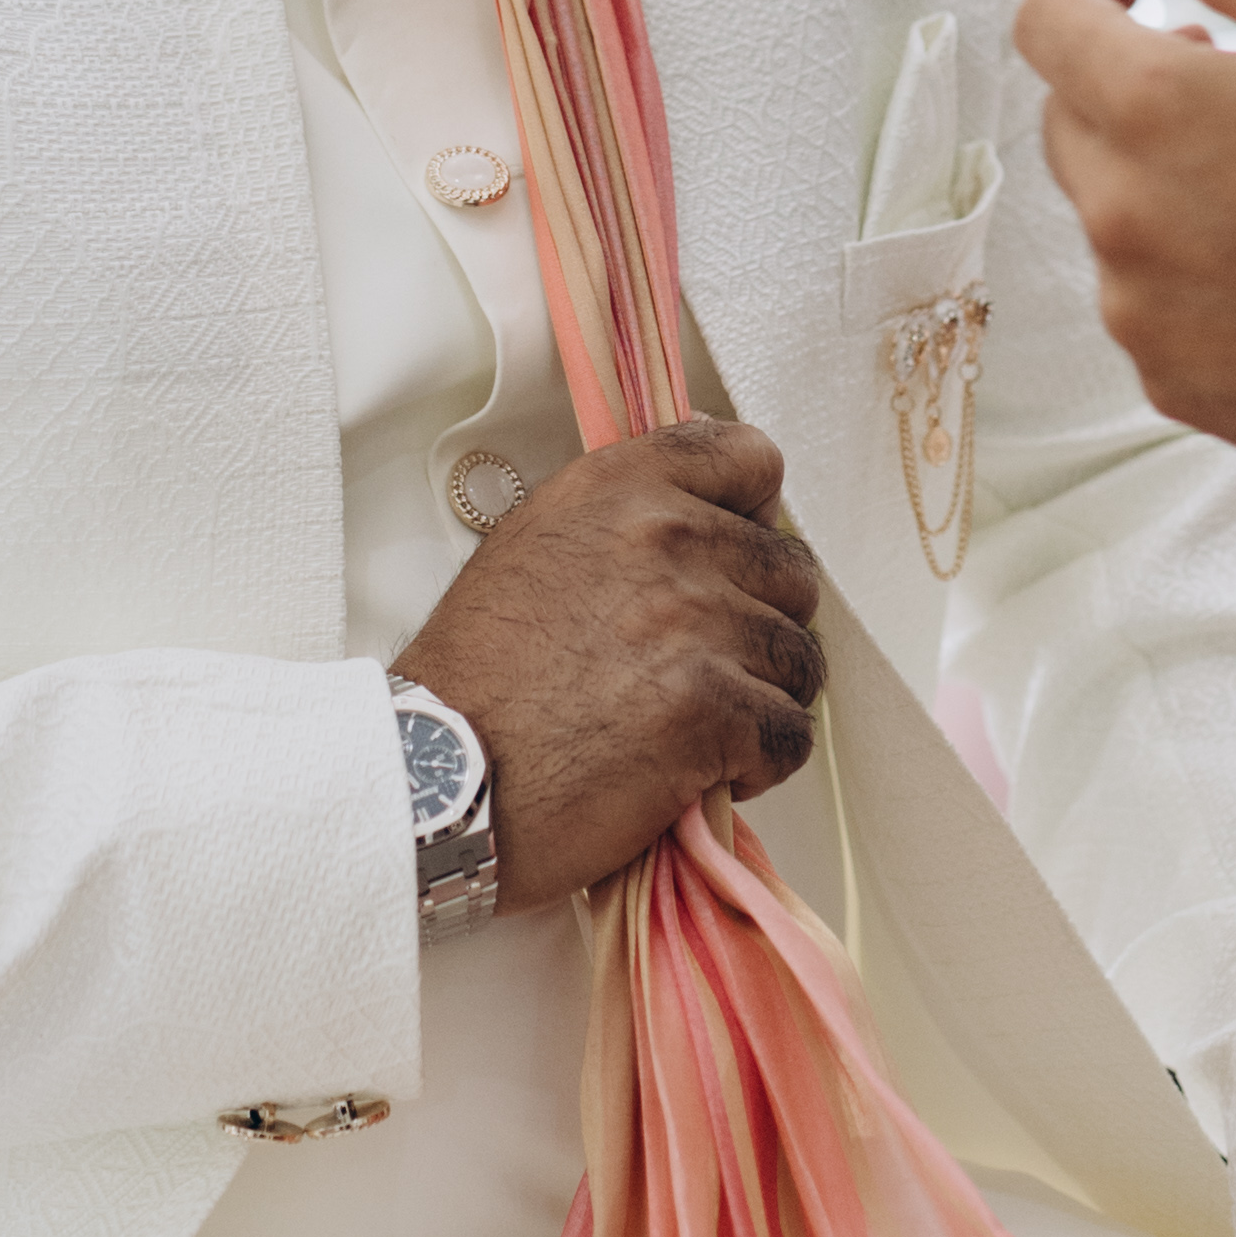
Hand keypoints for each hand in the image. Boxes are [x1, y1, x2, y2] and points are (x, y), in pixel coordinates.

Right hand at [394, 421, 825, 910]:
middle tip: (708, 672)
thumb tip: (708, 516)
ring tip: (699, 731)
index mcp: (618, 488)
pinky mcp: (710, 707)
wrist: (436, 778)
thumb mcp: (535, 550)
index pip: (749, 458)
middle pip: (792, 572)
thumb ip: (623, 520)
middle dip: (763, 628)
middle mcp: (662, 538)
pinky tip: (701, 773)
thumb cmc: (474, 685)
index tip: (738, 563)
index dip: (758, 517)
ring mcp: (692, 621)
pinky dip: (759, 765)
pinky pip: (791, 733)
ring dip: (763, 702)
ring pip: (800, 659)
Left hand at [1012, 0, 1235, 476]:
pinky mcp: (1169, 378)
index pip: (1042, 22)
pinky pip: (1147, 302)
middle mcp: (1120, 214)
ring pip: (1110, 215)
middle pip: (1070, 120)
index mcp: (1150, 109)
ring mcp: (1138, 308)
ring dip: (1161, 180)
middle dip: (1127, 83)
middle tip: (1224, 76)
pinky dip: (1187, 268)